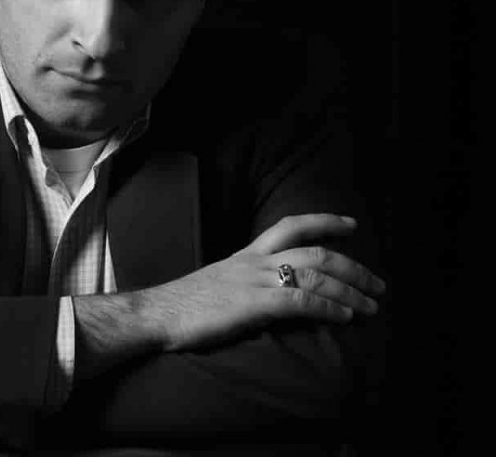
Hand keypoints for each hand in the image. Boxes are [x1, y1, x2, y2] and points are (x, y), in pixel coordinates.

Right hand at [149, 213, 384, 351]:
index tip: (352, 224)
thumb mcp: (223, 281)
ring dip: (349, 291)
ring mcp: (255, 281)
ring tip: (371, 305)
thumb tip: (275, 290)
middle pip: (314, 251)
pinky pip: (300, 301)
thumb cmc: (188, 303)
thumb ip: (250, 280)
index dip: (325, 221)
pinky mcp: (253, 304)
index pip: (291, 225)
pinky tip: (345, 316)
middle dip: (352, 266)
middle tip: (377, 283)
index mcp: (248, 253)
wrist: (159, 313)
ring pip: (314, 275)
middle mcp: (256, 261)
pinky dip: (328, 307)